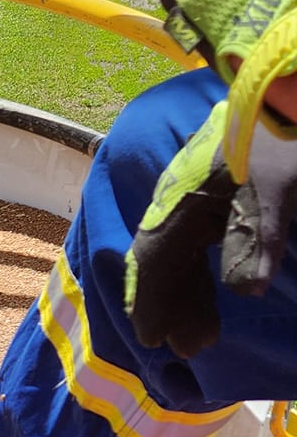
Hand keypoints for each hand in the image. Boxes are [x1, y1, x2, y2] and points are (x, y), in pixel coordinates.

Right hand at [126, 110, 296, 358]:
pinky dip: (199, 269)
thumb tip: (246, 290)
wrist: (287, 90)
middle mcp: (181, 198)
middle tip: (189, 346)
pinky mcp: (218, 189)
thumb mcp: (272, 190)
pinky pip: (195, 239)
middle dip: (175, 305)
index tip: (153, 338)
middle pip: (165, 261)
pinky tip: (213, 287)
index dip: (153, 301)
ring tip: (204, 329)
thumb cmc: (279, 139)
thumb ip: (255, 239)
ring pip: (181, 252)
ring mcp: (198, 193)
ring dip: (189, 292)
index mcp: (184, 198)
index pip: (156, 258)